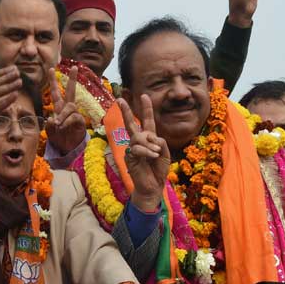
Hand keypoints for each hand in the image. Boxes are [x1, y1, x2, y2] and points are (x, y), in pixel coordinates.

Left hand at [45, 67, 86, 154]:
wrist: (67, 148)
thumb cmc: (58, 137)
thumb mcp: (49, 131)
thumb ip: (49, 125)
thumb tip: (52, 118)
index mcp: (58, 108)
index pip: (56, 92)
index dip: (53, 81)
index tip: (51, 68)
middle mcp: (67, 108)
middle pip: (70, 91)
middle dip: (72, 79)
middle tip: (75, 67)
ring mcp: (75, 114)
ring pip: (70, 107)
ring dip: (63, 115)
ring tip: (57, 124)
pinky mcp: (80, 121)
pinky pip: (74, 117)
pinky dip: (67, 122)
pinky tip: (63, 127)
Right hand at [118, 95, 169, 211]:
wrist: (153, 187)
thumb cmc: (158, 170)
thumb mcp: (165, 153)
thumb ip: (160, 141)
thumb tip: (150, 137)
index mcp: (149, 139)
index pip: (147, 121)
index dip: (146, 109)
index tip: (144, 96)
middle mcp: (138, 142)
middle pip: (131, 124)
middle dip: (126, 111)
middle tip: (119, 99)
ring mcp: (132, 149)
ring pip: (138, 137)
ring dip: (149, 144)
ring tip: (156, 153)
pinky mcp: (129, 157)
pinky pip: (137, 148)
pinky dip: (147, 151)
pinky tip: (153, 156)